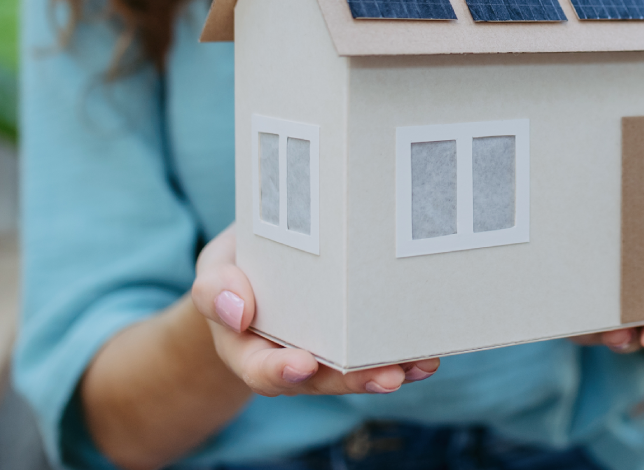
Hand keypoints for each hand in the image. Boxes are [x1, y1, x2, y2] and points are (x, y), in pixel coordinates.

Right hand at [190, 226, 439, 395]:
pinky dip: (402, 356)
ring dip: (389, 371)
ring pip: (355, 372)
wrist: (259, 264)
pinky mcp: (352, 341)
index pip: (261, 369)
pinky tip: (427, 354)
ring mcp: (323, 353)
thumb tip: (236, 311)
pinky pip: (375, 354)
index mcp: (247, 348)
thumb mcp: (216, 269)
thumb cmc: (238, 266)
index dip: (281, 371)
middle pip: (320, 379)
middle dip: (355, 380)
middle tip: (389, 376)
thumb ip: (216, 287)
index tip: (304, 363)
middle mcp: (289, 359)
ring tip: (421, 365)